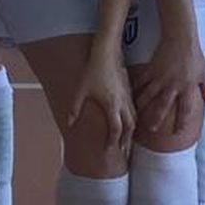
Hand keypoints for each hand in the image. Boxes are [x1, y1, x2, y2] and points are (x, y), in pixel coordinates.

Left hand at [65, 37, 134, 151]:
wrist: (107, 52)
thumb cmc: (93, 70)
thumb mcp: (80, 90)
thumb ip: (75, 109)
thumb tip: (70, 123)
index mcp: (111, 105)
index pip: (115, 130)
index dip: (113, 142)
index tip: (109, 150)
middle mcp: (123, 103)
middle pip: (129, 127)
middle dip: (126, 141)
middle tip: (123, 152)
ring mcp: (128, 96)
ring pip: (135, 118)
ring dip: (132, 131)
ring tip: (128, 139)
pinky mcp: (129, 89)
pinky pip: (135, 109)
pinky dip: (134, 118)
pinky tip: (130, 120)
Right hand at [132, 35, 204, 138]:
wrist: (181, 37)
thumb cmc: (193, 54)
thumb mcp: (203, 72)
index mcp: (186, 87)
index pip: (185, 109)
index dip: (181, 122)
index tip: (177, 132)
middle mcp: (172, 85)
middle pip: (163, 106)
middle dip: (157, 118)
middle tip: (151, 129)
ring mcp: (160, 77)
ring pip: (148, 95)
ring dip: (142, 106)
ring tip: (135, 114)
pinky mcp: (151, 69)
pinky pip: (141, 82)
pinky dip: (135, 89)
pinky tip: (129, 95)